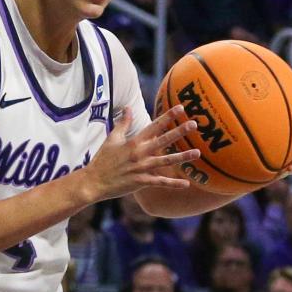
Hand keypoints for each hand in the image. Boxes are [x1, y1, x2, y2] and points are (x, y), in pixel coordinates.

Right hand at [83, 104, 197, 201]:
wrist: (94, 181)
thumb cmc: (103, 159)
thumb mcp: (112, 139)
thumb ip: (123, 123)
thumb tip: (128, 108)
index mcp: (134, 141)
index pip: (154, 126)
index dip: (168, 116)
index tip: (180, 108)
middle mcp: (140, 153)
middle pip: (163, 140)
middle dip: (179, 131)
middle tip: (194, 124)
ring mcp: (141, 168)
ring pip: (166, 161)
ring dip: (182, 157)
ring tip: (198, 153)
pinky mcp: (141, 182)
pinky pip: (160, 182)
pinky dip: (173, 183)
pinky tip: (186, 184)